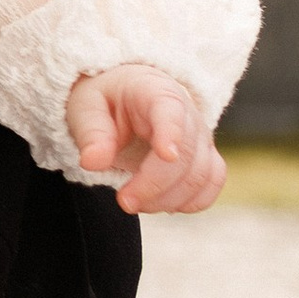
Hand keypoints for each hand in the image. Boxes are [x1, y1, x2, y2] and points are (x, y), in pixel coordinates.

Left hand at [63, 62, 224, 214]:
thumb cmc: (106, 101)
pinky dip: (191, 202)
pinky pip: (212, 183)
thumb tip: (93, 162)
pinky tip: (162, 205)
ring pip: (201, 175)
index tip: (166, 155)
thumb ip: (91, 134)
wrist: (124, 97)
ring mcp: (200, 137)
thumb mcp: (86, 108)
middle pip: (186, 154)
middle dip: (156, 185)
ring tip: (134, 203)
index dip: (172, 134)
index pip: (171, 110)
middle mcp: (187, 113)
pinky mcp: (205, 157)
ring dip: (168, 199)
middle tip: (124, 201)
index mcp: (154, 92)